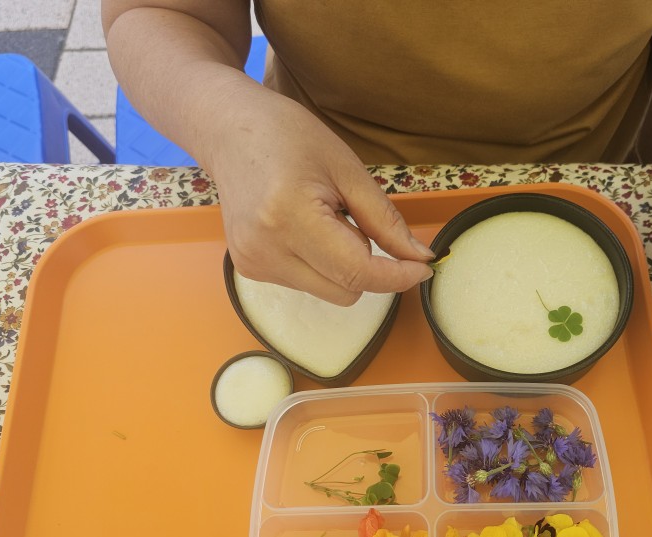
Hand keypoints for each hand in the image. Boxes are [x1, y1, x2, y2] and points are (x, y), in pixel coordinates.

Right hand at [203, 90, 433, 304]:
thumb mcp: (347, 169)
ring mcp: (253, 264)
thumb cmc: (287, 136)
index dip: (398, 276)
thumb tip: (419, 258)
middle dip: (367, 265)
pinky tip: (304, 227)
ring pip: (330, 292)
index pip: (358, 272)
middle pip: (347, 291)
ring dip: (343, 265)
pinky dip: (321, 264)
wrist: (227, 129)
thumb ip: (385, 220)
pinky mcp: (249, 270)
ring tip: (322, 217)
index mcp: (290, 217)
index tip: (423, 268)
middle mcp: (266, 249)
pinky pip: (308, 284)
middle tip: (353, 217)